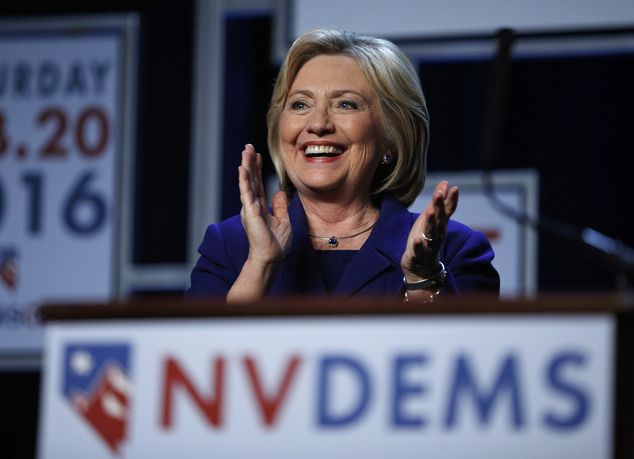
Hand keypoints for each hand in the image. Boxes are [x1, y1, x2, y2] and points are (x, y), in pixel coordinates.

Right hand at [238, 144, 291, 264]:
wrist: (271, 257)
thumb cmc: (276, 244)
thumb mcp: (283, 221)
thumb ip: (279, 206)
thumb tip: (279, 192)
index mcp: (260, 207)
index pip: (258, 183)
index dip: (258, 169)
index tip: (258, 155)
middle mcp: (252, 205)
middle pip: (251, 179)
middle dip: (250, 162)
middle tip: (248, 146)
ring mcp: (250, 208)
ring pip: (247, 183)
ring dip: (246, 167)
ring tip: (245, 152)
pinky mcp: (250, 212)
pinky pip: (246, 193)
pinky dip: (244, 180)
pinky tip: (243, 169)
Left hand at [401, 181, 457, 280]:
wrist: (422, 268)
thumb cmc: (426, 239)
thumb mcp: (430, 219)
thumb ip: (438, 203)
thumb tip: (445, 183)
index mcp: (440, 225)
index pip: (447, 210)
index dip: (451, 200)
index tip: (454, 188)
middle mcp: (437, 234)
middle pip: (439, 219)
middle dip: (439, 206)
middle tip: (439, 193)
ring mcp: (429, 245)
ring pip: (431, 233)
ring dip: (431, 222)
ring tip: (430, 211)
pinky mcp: (418, 255)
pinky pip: (419, 250)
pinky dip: (418, 245)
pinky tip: (416, 239)